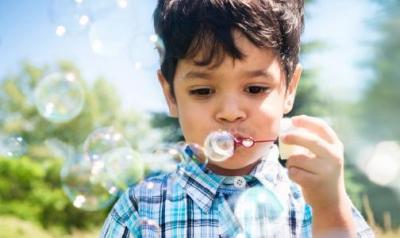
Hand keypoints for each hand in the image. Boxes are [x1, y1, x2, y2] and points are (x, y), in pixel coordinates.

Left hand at [281, 115, 355, 235]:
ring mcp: (326, 170)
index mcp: (336, 146)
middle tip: (283, 137)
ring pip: (298, 158)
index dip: (307, 121)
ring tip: (295, 167)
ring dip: (290, 161)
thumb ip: (311, 143)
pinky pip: (294, 172)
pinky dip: (291, 173)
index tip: (294, 119)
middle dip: (294, 136)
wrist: (331, 201)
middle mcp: (334, 157)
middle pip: (311, 140)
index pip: (322, 127)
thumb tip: (288, 128)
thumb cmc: (321, 173)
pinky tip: (297, 177)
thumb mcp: (323, 156)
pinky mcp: (316, 183)